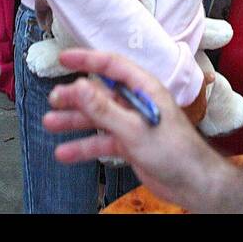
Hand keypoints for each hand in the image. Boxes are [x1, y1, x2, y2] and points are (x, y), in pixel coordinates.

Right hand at [45, 49, 228, 209]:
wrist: (192, 182)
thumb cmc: (175, 151)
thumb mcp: (133, 128)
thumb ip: (104, 108)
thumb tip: (80, 86)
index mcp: (144, 89)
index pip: (112, 66)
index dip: (87, 60)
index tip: (64, 58)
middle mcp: (137, 102)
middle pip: (100, 93)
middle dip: (75, 96)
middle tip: (54, 99)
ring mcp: (132, 123)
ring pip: (97, 118)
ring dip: (74, 121)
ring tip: (50, 122)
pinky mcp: (130, 143)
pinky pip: (101, 141)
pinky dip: (84, 146)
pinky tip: (66, 152)